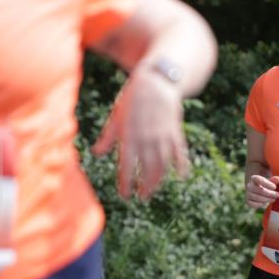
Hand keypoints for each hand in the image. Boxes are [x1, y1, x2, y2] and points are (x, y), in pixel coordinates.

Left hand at [92, 71, 189, 199]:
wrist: (156, 81)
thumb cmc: (133, 98)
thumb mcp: (117, 116)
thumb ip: (108, 137)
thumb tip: (96, 153)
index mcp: (129, 136)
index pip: (127, 165)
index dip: (126, 182)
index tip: (125, 195)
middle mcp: (146, 139)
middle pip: (146, 169)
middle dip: (144, 186)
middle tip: (142, 198)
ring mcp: (162, 136)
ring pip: (162, 164)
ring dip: (159, 180)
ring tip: (153, 190)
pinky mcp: (175, 131)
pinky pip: (179, 152)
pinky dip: (181, 164)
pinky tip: (181, 176)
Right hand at [246, 174, 278, 207]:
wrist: (258, 192)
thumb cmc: (265, 186)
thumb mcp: (269, 182)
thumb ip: (273, 180)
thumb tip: (277, 178)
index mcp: (254, 178)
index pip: (258, 179)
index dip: (266, 183)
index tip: (275, 187)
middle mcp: (249, 186)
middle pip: (259, 190)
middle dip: (269, 193)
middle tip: (277, 195)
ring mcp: (248, 194)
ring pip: (257, 197)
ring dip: (267, 199)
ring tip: (274, 199)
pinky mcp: (248, 201)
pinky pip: (253, 204)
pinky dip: (260, 204)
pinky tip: (266, 203)